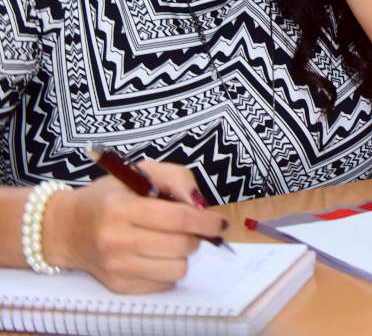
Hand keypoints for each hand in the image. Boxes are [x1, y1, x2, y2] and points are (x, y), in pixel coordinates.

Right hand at [45, 160, 227, 293]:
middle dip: (194, 236)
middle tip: (187, 228)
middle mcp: (116, 240)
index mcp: (121, 208)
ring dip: (182, 254)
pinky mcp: (118, 285)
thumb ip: (176, 178)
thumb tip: (200, 204)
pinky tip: (154, 254)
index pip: (178, 219)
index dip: (205, 221)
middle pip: (181, 246)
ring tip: (169, 240)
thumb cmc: (108, 197)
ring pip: (177, 269)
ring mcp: (116, 266)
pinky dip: (167, 269)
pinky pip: (163, 283)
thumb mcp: (140, 173)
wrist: (66, 228)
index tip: (219, 222)